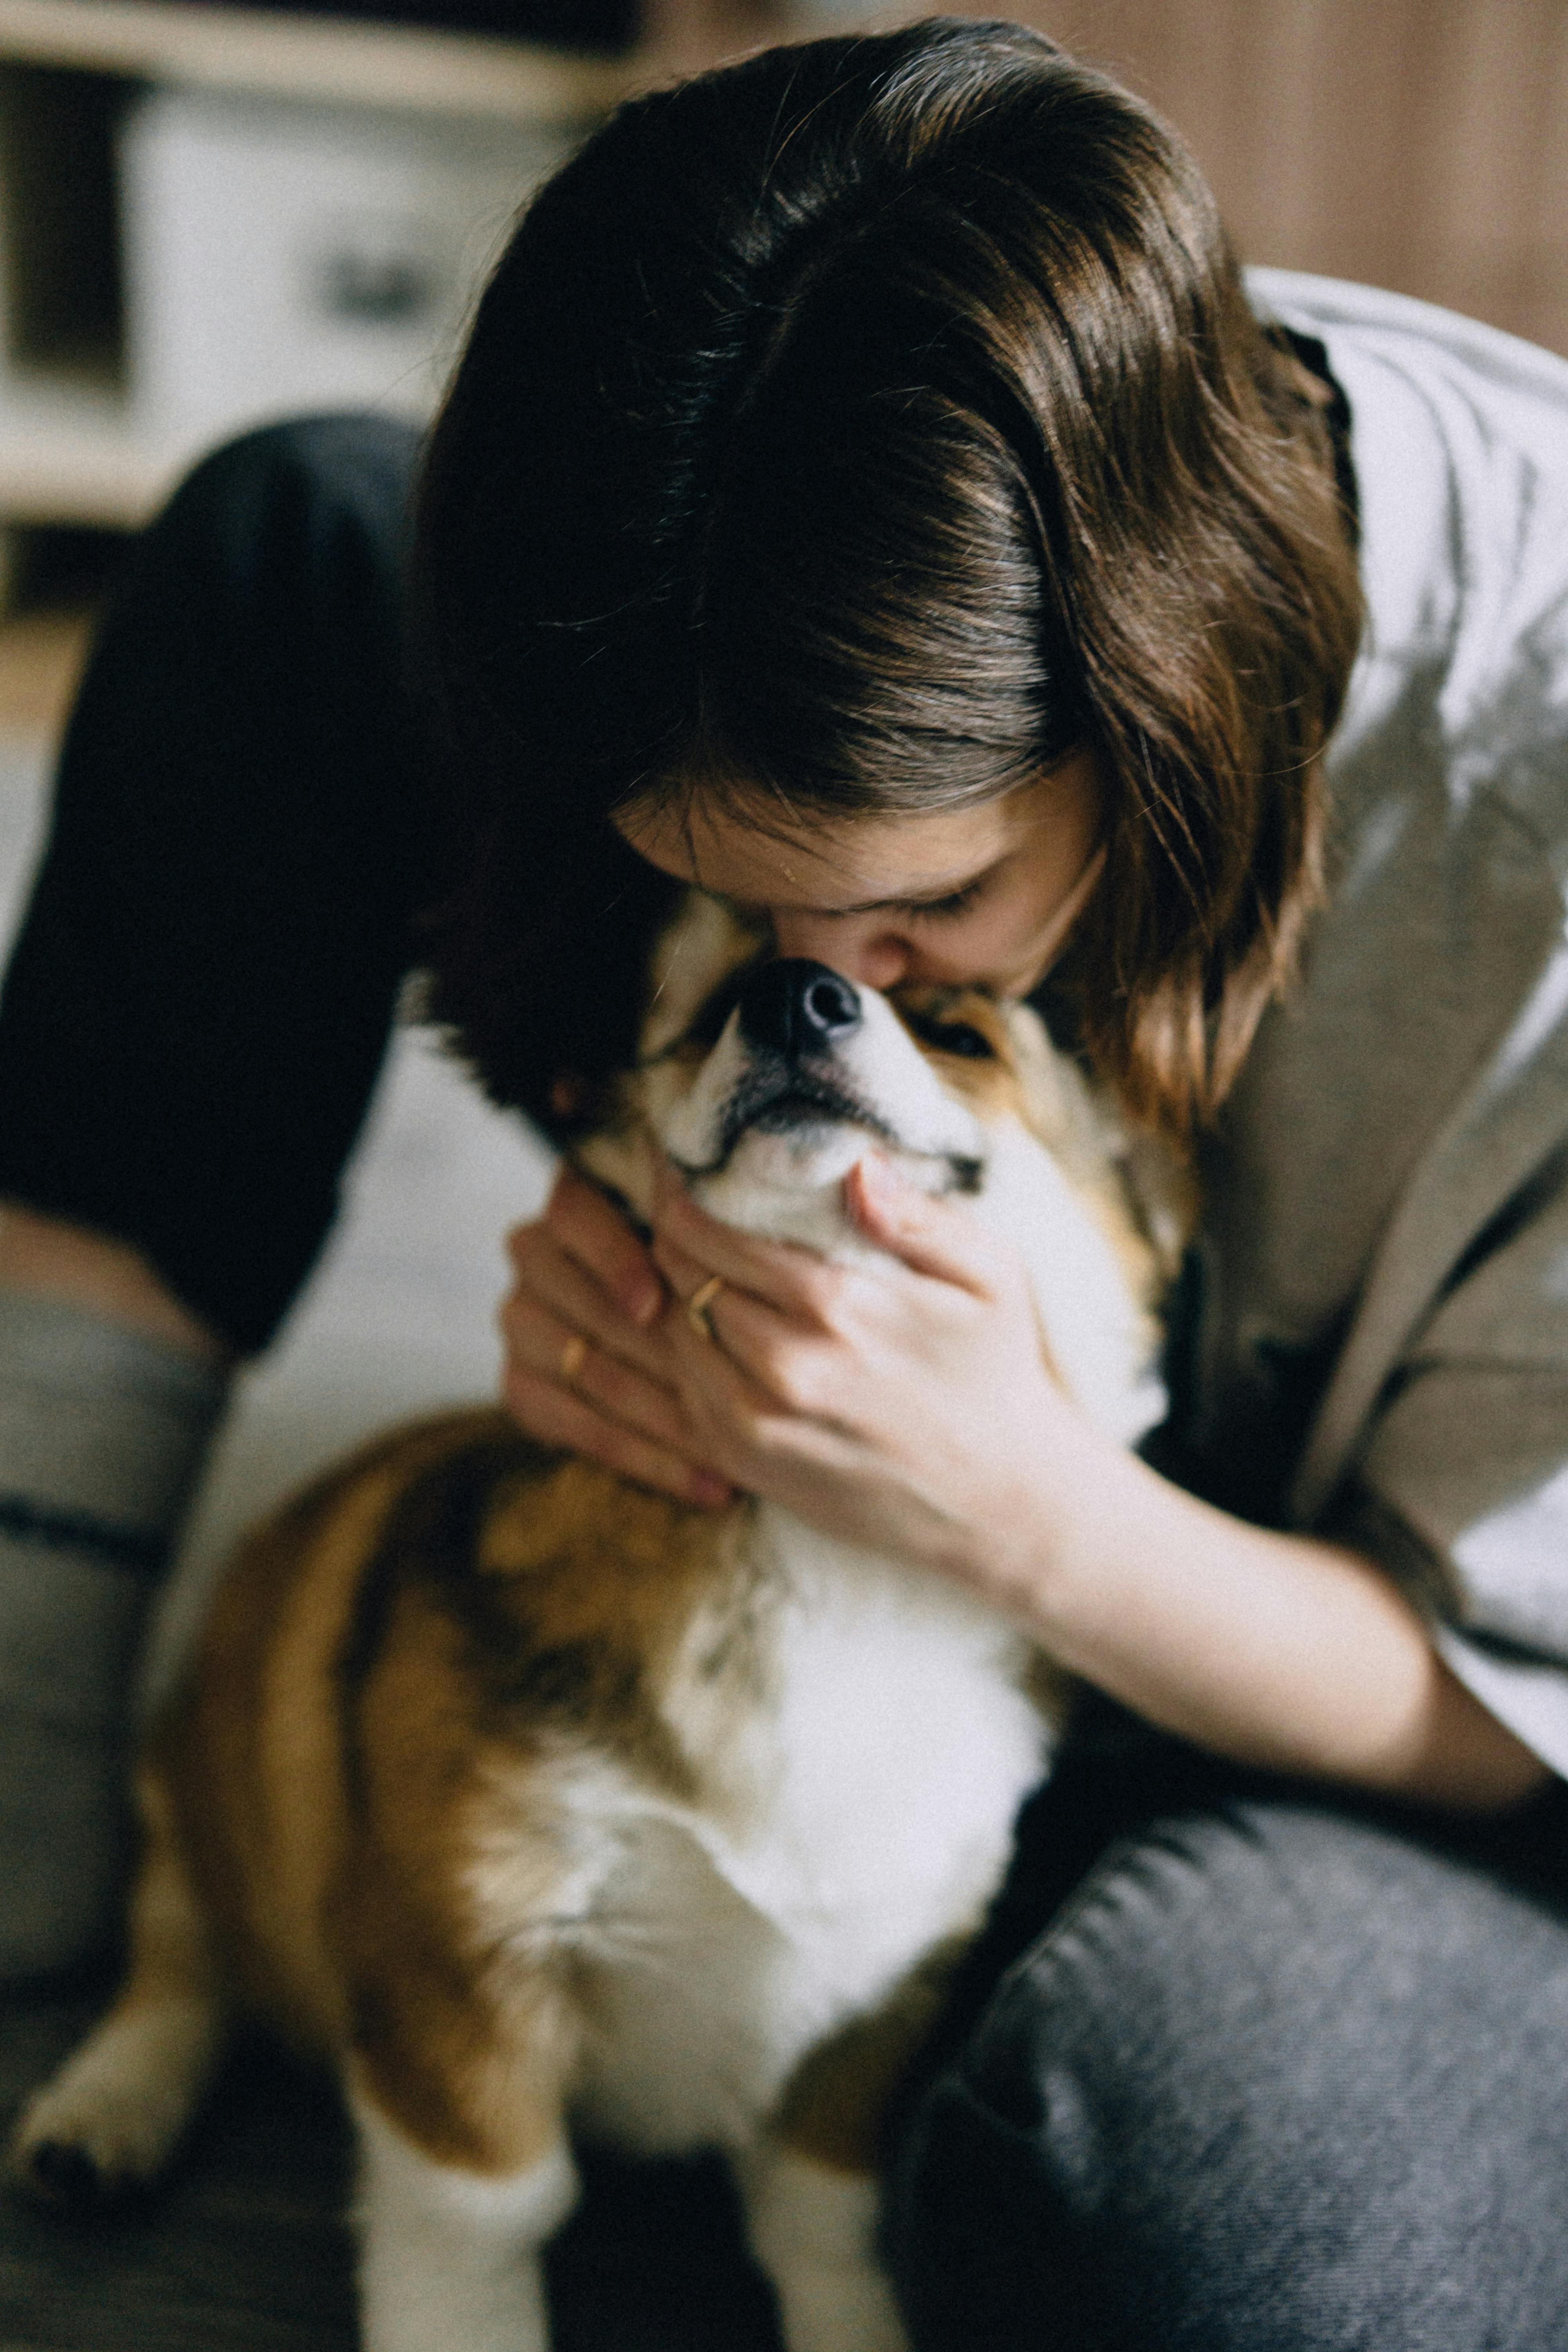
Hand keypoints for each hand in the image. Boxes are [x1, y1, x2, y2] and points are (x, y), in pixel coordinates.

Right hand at [500, 1166, 733, 1506]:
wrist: (692, 1351)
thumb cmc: (721, 1284)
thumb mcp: (714, 1249)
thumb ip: (715, 1231)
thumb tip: (760, 1214)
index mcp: (578, 1201)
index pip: (573, 1213)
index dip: (612, 1259)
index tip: (654, 1306)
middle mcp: (536, 1252)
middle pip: (583, 1301)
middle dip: (660, 1352)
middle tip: (725, 1389)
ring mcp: (521, 1319)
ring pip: (589, 1371)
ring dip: (666, 1418)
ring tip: (734, 1450)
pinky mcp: (520, 1386)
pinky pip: (578, 1428)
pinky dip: (648, 1460)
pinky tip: (707, 1483)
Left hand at [651, 1152, 1105, 1603]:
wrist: (995, 1500)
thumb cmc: (994, 1370)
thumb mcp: (990, 1278)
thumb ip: (919, 1218)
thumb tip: (858, 1168)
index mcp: (837, 1306)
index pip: (711, 1229)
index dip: (680, 1186)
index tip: (677, 1159)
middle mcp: (784, 1365)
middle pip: (679, 1273)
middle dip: (671, 1228)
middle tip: (678, 1198)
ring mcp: (756, 1421)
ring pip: (668, 1329)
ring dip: (669, 1287)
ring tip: (686, 1255)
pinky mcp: (743, 1463)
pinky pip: (678, 1387)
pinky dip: (680, 1347)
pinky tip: (703, 1322)